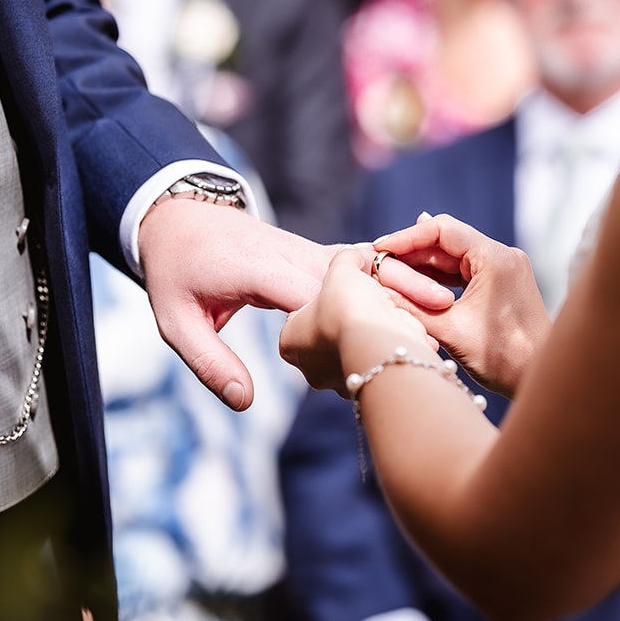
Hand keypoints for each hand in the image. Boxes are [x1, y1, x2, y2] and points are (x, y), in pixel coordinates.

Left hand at [140, 201, 449, 409]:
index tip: (388, 339)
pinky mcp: (315, 252)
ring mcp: (306, 248)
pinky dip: (389, 275)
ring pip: (364, 263)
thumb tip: (244, 403)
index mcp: (258, 268)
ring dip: (402, 282)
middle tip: (438, 327)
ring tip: (443, 311)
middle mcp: (291, 252)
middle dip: (395, 295)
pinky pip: (359, 262)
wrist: (179, 217)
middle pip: (354, 274)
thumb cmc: (176, 274)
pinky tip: (420, 296)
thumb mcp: (176, 322)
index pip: (314, 290)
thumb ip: (210, 363)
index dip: (354, 312)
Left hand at [279, 246, 440, 393]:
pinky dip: (388, 346)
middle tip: (367, 301)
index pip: (303, 314)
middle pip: (330, 333)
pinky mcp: (370, 386)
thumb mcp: (342, 269)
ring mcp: (340, 381)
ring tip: (387, 314)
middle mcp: (310, 368)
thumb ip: (343, 260)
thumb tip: (350, 256)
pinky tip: (400, 331)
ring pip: (356, 348)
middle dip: (349, 319)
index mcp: (290, 342)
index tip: (343, 289)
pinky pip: (377, 359)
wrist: (383, 341)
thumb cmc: (349, 308)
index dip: (326, 297)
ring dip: (370, 334)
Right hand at [373, 214, 550, 398]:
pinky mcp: (502, 285)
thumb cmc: (502, 358)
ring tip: (390, 275)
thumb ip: (411, 306)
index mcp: (495, 257)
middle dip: (411, 252)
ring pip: (454, 258)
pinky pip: (464, 273)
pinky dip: (439, 280)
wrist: (539, 380)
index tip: (380, 249)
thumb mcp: (449, 331)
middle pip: (447, 241)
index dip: (406, 237)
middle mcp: (503, 256)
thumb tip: (377, 289)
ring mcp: (505, 270)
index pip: (442, 229)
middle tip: (378, 264)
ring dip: (423, 267)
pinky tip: (414, 285)